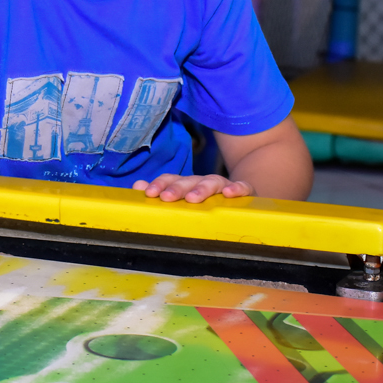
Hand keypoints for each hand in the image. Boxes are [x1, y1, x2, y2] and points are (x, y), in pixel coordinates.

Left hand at [133, 174, 253, 202]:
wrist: (244, 201)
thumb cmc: (207, 203)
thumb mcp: (184, 199)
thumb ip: (161, 192)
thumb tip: (137, 186)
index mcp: (187, 184)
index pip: (171, 179)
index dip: (160, 184)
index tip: (149, 193)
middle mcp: (203, 181)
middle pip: (189, 180)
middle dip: (177, 188)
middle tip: (166, 198)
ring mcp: (224, 185)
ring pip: (212, 181)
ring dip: (201, 189)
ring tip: (193, 198)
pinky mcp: (245, 191)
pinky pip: (243, 187)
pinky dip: (237, 188)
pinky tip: (229, 193)